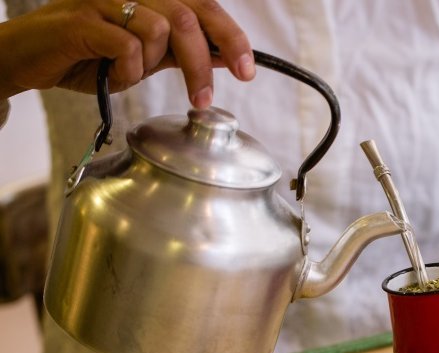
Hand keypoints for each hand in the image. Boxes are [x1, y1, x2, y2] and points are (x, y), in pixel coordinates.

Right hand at [0, 0, 254, 106]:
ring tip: (129, 74)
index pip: (205, 7)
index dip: (232, 37)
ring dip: (152, 64)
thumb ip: (182, 52)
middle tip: (204, 97)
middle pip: (188, 17)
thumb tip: (226, 56)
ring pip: (159, 28)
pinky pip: (126, 44)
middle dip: (202, 63)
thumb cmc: (88, 56)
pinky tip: (112, 73)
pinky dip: (127, 68)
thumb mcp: (146, 57)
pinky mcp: (83, 18)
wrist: (30, 58)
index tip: (247, 71)